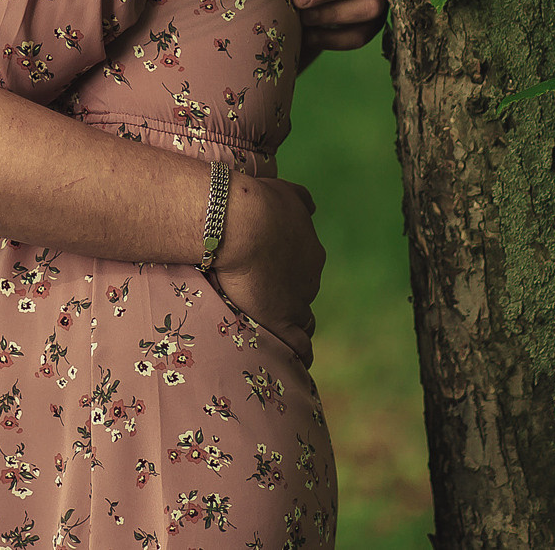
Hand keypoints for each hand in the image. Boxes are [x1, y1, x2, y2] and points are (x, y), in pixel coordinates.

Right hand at [209, 173, 323, 365]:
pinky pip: (300, 345)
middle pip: (303, 293)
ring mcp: (298, 300)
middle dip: (289, 297)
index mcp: (311, 250)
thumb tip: (309, 207)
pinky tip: (294, 361)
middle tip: (265, 299)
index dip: (290, 273)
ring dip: (294, 325)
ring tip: (278, 333)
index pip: (305, 268)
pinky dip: (298, 353)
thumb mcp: (285, 192)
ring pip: (304, 319)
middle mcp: (310, 277)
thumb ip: (299, 201)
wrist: (242, 223)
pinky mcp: (281, 319)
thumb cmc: (257, 203)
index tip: (274, 275)